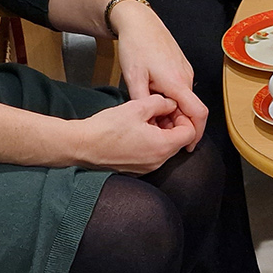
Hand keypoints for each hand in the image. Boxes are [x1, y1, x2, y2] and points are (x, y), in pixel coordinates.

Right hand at [72, 94, 202, 172]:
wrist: (82, 146)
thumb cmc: (107, 128)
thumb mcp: (137, 107)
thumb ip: (160, 103)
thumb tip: (170, 104)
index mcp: (162, 146)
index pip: (190, 133)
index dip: (184, 118)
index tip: (172, 109)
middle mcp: (158, 161)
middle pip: (178, 141)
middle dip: (172, 124)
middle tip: (158, 112)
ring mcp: (147, 168)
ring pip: (165, 148)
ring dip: (160, 133)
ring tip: (144, 119)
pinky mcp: (136, 169)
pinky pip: (152, 155)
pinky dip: (150, 142)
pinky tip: (135, 131)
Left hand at [111, 3, 208, 146]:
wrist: (139, 21)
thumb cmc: (136, 46)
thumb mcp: (133, 77)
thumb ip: (143, 102)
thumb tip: (150, 121)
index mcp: (177, 83)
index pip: (198, 113)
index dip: (196, 133)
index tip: (188, 146)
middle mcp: (186, 78)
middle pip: (191, 109)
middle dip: (178, 124)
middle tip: (157, 130)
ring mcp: (186, 71)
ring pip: (185, 100)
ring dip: (174, 112)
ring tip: (152, 115)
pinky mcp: (181, 66)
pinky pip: (182, 89)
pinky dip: (173, 101)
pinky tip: (156, 100)